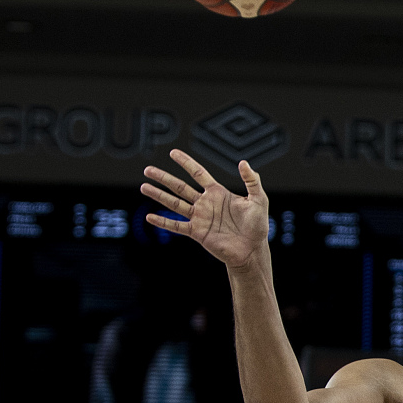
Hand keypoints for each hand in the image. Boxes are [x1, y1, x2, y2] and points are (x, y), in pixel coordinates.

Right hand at [140, 150, 269, 271]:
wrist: (253, 250)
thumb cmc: (258, 225)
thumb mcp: (259, 200)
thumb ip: (252, 181)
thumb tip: (242, 162)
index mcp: (218, 193)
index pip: (198, 174)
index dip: (186, 163)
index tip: (173, 152)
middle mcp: (206, 204)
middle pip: (180, 187)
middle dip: (164, 178)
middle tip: (148, 169)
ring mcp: (200, 218)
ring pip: (174, 204)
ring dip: (159, 195)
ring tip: (144, 187)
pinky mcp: (197, 233)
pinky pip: (177, 226)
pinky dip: (163, 222)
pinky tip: (149, 217)